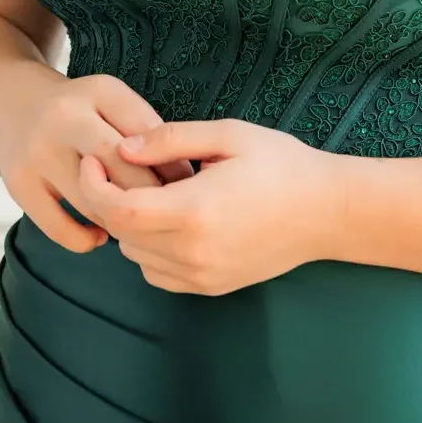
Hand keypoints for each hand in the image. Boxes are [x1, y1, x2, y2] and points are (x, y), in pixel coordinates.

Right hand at [0, 69, 195, 252]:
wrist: (13, 107)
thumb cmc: (80, 109)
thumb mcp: (113, 100)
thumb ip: (146, 129)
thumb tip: (181, 177)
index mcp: (99, 92)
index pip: (146, 135)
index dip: (171, 167)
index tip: (186, 188)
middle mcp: (64, 119)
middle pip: (119, 167)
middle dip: (148, 195)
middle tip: (165, 214)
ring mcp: (38, 152)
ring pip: (92, 201)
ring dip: (119, 219)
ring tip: (138, 225)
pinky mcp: (19, 184)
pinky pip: (59, 227)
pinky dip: (85, 238)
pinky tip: (101, 235)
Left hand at [76, 117, 347, 292]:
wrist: (327, 212)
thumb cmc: (282, 165)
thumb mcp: (229, 135)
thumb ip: (171, 139)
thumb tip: (122, 146)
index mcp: (194, 210)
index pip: (118, 210)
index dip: (95, 184)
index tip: (94, 160)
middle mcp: (193, 251)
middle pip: (120, 234)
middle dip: (108, 200)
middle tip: (115, 168)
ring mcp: (201, 275)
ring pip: (134, 256)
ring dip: (129, 225)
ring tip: (149, 192)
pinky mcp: (210, 287)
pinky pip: (157, 274)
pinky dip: (149, 249)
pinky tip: (170, 221)